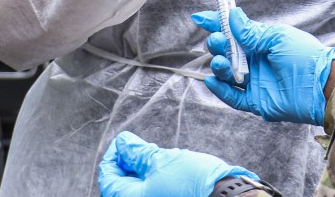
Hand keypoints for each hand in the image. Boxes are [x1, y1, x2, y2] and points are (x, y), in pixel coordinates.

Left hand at [98, 131, 255, 196]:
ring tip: (156, 156)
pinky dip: (154, 178)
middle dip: (128, 161)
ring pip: (138, 187)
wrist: (226, 196)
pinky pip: (153, 191)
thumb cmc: (193, 183)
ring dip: (142, 169)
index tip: (124, 141)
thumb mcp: (161, 160)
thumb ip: (137, 152)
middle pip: (121, 183)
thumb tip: (122, 143)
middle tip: (140, 147)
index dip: (114, 154)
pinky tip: (166, 168)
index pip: (108, 175)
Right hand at [191, 8, 334, 125]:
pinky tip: (212, 80)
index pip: (233, 32)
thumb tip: (231, 15)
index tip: (200, 18)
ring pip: (226, 74)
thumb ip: (251, 32)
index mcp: (260, 43)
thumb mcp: (277, 38)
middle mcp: (255, 61)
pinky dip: (220, 90)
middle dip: (217, 44)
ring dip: (218, 65)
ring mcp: (254, 82)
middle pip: (226, 52)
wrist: (321, 86)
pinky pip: (233, 97)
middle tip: (218, 41)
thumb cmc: (305, 56)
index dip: (216, 24)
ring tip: (221, 62)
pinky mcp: (255, 101)